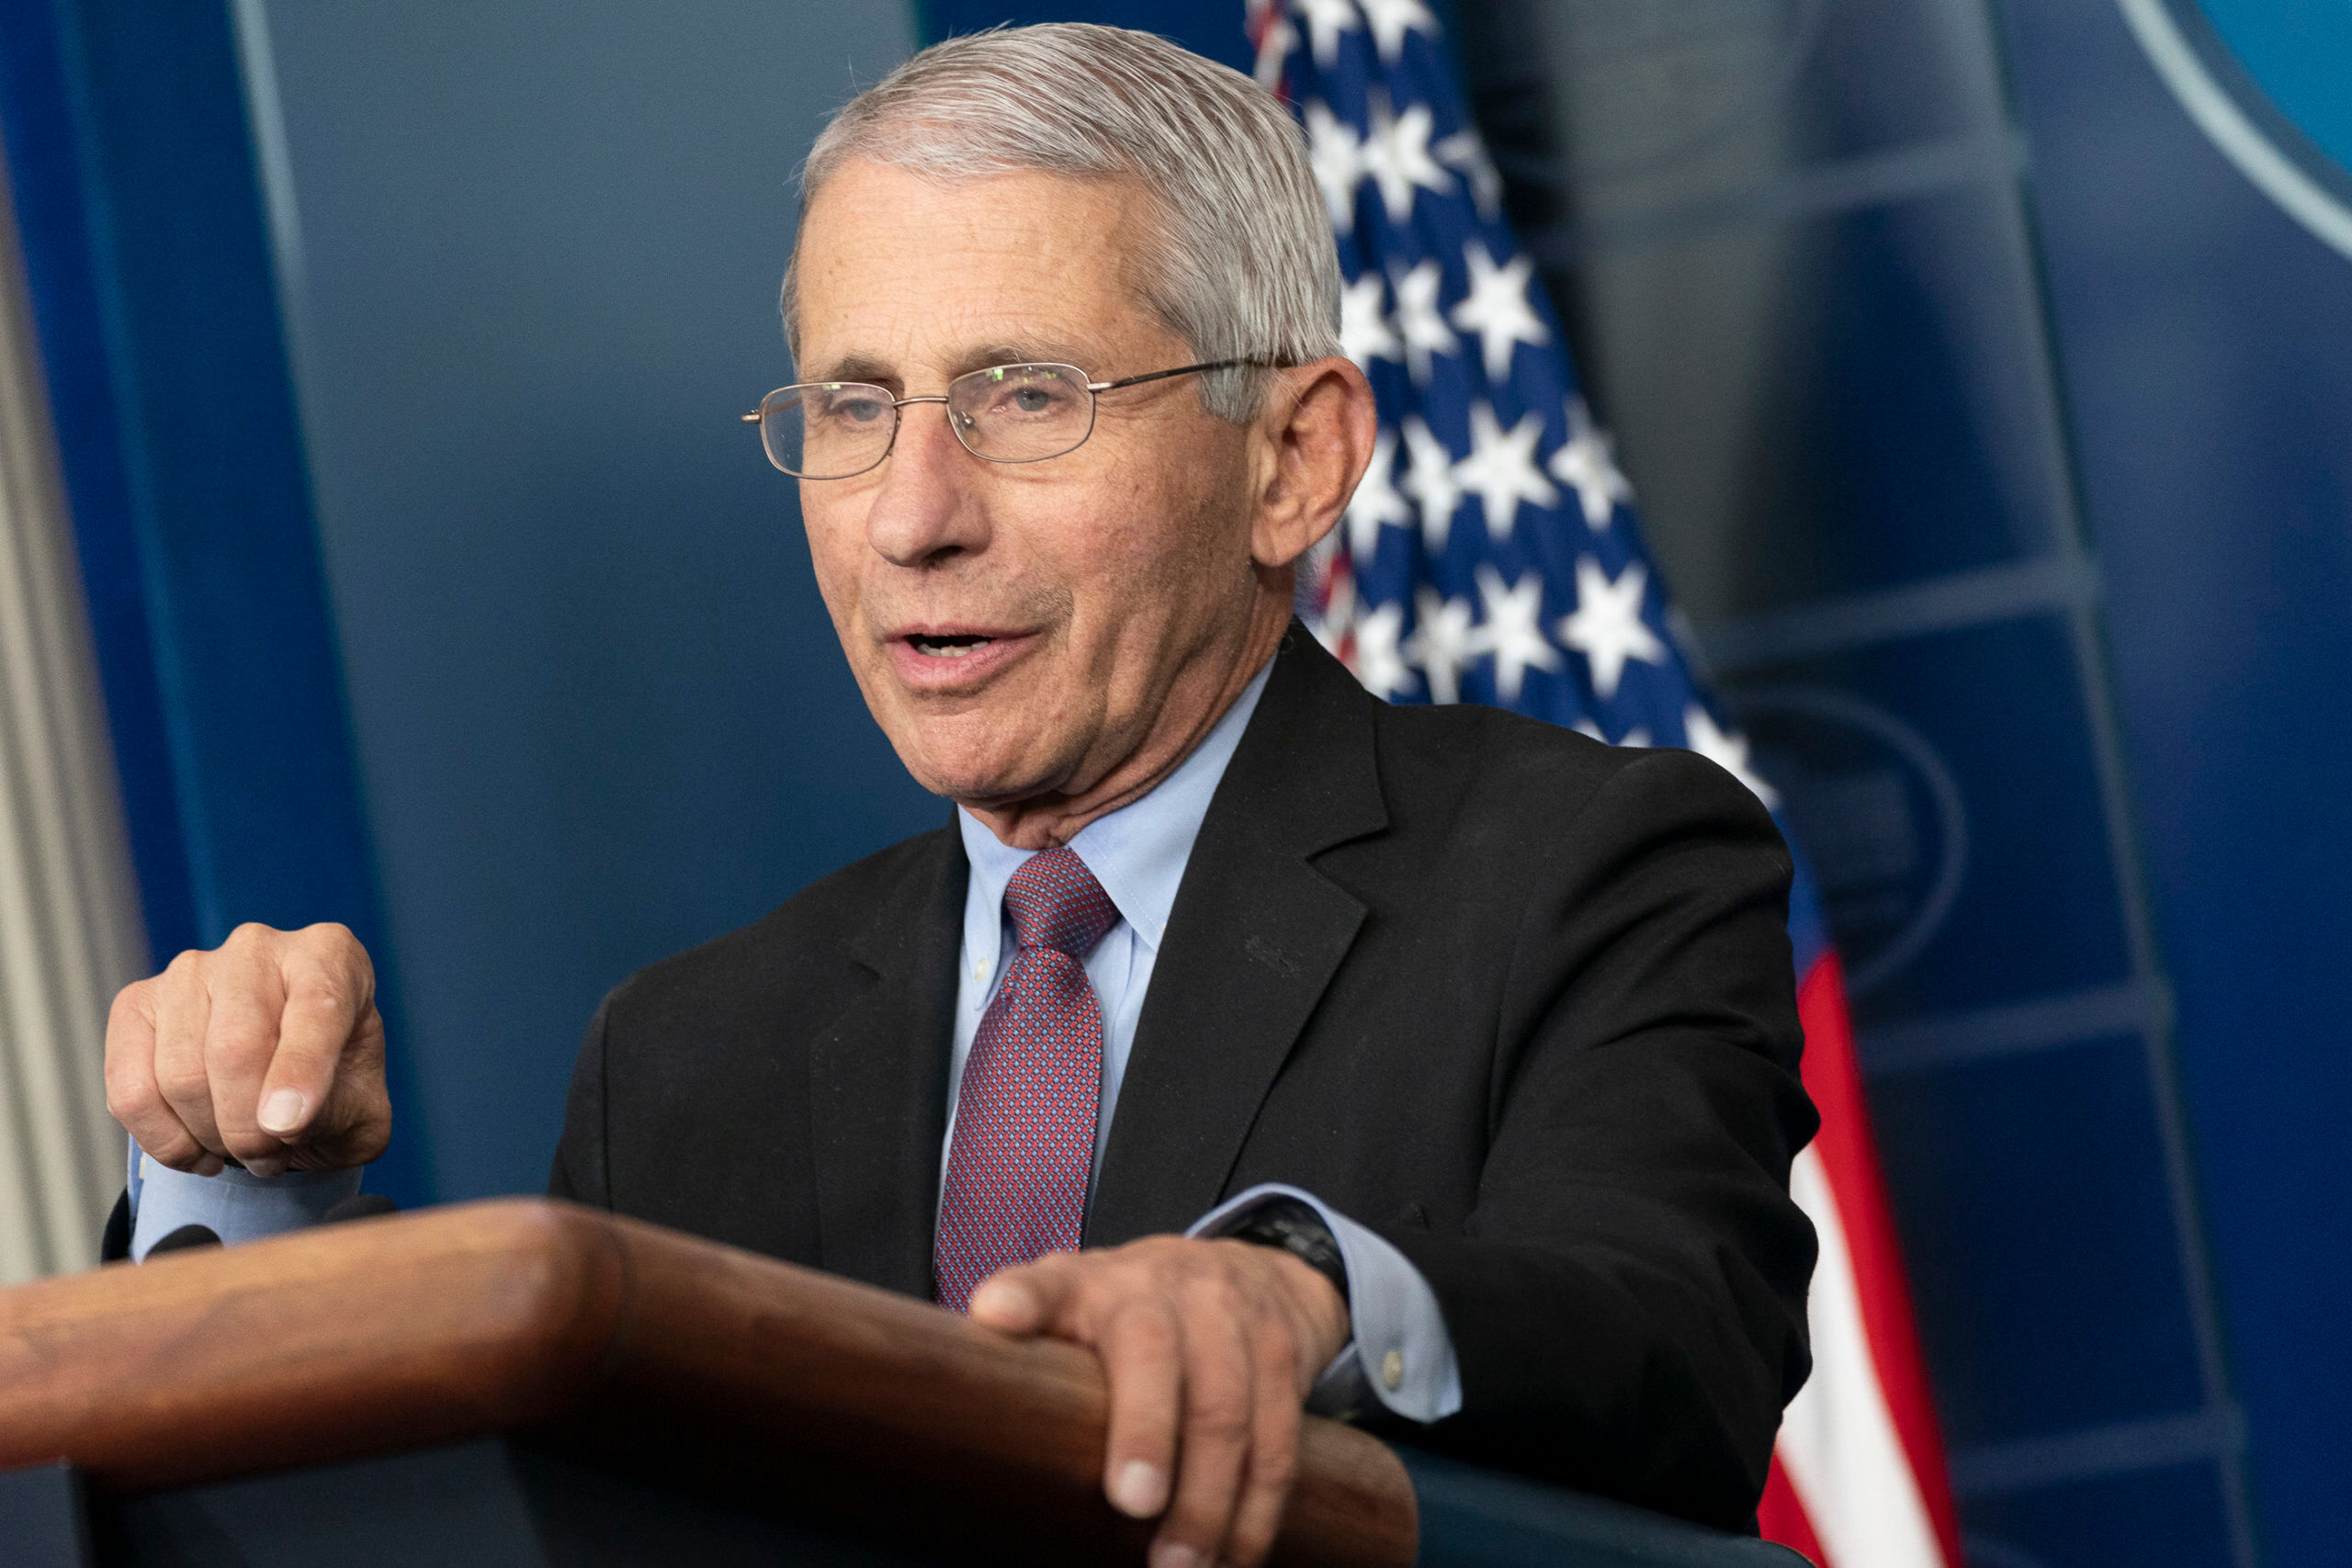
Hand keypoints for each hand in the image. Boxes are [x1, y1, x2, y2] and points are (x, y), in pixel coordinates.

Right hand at [104, 923, 389, 1179]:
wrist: (285, 1085)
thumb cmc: (334, 1087)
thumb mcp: (363, 1109)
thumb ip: (336, 1113)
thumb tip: (279, 1120)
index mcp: (331, 956)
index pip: (316, 1007)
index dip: (300, 1071)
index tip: (288, 1126)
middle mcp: (258, 949)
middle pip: (236, 1047)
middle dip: (248, 1127)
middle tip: (268, 1158)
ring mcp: (190, 971)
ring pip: (181, 1074)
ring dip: (210, 1136)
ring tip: (241, 1151)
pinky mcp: (136, 1004)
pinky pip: (131, 1089)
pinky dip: (164, 1139)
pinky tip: (196, 1149)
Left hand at [969, 1235, 1349, 1567]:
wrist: (1254, 1272)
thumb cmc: (1138, 1311)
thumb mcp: (1077, 1305)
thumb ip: (1028, 1337)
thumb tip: (966, 1383)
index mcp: (1093, 1284)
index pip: (1048, 1284)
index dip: (1024, 1299)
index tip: (994, 1315)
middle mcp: (1164, 1289)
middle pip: (1155, 1357)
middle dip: (1147, 1433)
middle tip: (1131, 1504)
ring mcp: (1230, 1316)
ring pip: (1228, 1410)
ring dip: (1209, 1501)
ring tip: (1183, 1566)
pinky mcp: (1284, 1352)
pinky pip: (1280, 1439)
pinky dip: (1259, 1509)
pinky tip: (1237, 1556)